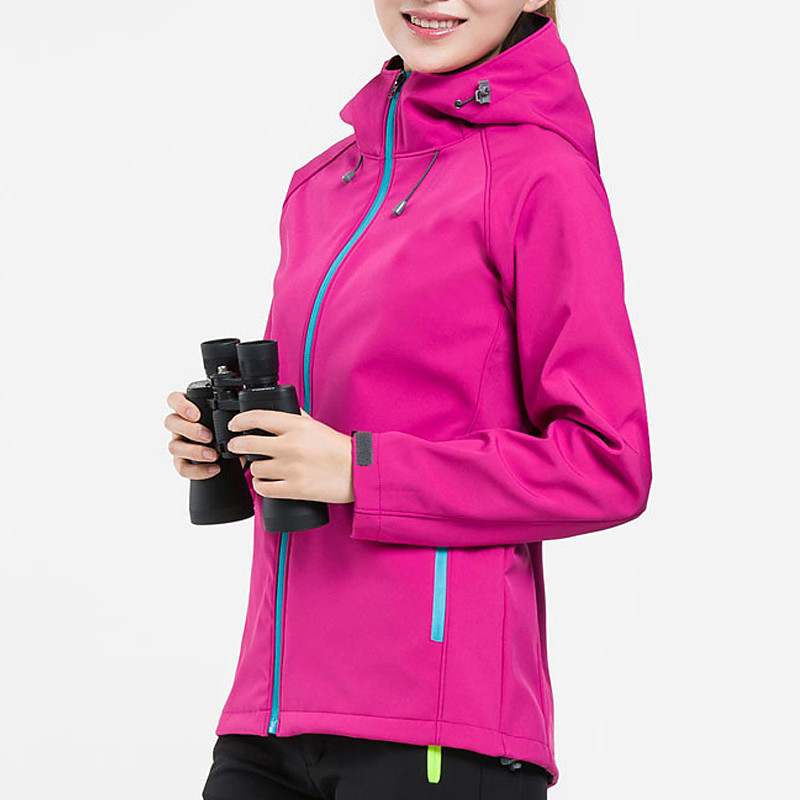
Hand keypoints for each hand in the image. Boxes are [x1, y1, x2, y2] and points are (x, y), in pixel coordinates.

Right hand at [164, 391, 246, 477]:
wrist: (231, 453)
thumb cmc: (228, 429)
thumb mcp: (230, 418)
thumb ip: (232, 414)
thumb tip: (244, 418)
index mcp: (188, 409)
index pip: (174, 399)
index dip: (181, 405)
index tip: (196, 415)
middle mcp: (180, 425)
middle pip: (171, 422)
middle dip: (190, 430)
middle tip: (209, 436)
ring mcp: (178, 443)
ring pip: (173, 446)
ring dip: (194, 451)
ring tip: (213, 455)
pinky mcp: (182, 462)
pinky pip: (182, 467)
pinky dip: (198, 470)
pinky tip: (214, 468)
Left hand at [227, 408, 353, 503]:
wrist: (359, 472)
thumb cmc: (341, 450)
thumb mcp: (317, 426)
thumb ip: (297, 418)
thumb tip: (278, 411)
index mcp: (297, 426)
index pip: (258, 417)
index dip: (240, 421)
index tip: (234, 425)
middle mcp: (291, 446)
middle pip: (248, 443)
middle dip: (238, 445)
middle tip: (237, 446)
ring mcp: (291, 468)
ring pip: (255, 468)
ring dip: (254, 469)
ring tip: (260, 468)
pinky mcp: (294, 489)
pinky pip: (263, 488)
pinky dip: (260, 486)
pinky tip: (264, 482)